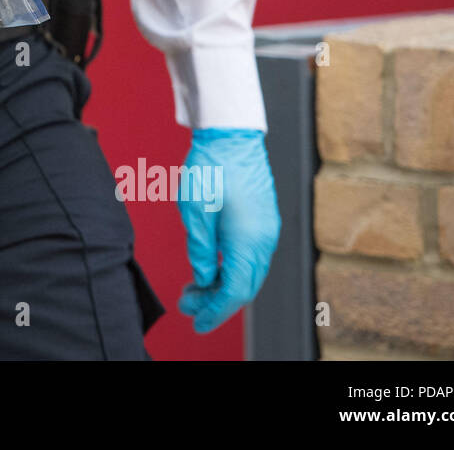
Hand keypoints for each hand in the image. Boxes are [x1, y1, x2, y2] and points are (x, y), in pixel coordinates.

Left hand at [177, 127, 279, 333]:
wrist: (232, 135)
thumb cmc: (210, 167)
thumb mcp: (194, 211)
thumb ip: (200, 249)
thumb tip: (203, 278)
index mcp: (248, 241)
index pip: (235, 291)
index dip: (215, 310)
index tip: (194, 319)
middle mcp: (264, 240)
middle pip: (245, 286)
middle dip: (217, 302)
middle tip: (187, 303)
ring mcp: (267, 230)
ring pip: (250, 273)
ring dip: (224, 285)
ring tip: (194, 287)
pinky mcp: (263, 221)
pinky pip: (251, 257)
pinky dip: (232, 269)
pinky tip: (211, 266)